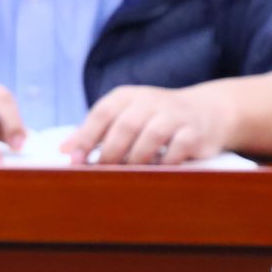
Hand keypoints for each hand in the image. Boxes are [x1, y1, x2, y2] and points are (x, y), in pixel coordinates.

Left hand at [62, 85, 233, 164]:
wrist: (206, 111)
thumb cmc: (154, 118)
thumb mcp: (124, 116)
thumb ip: (95, 132)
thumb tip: (65, 151)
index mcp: (126, 97)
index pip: (101, 113)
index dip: (85, 137)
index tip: (73, 159)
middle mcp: (150, 101)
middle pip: (125, 126)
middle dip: (109, 152)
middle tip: (100, 172)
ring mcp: (175, 115)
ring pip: (151, 136)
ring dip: (135, 159)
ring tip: (126, 174)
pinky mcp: (195, 132)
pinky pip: (177, 149)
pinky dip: (164, 163)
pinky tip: (155, 171)